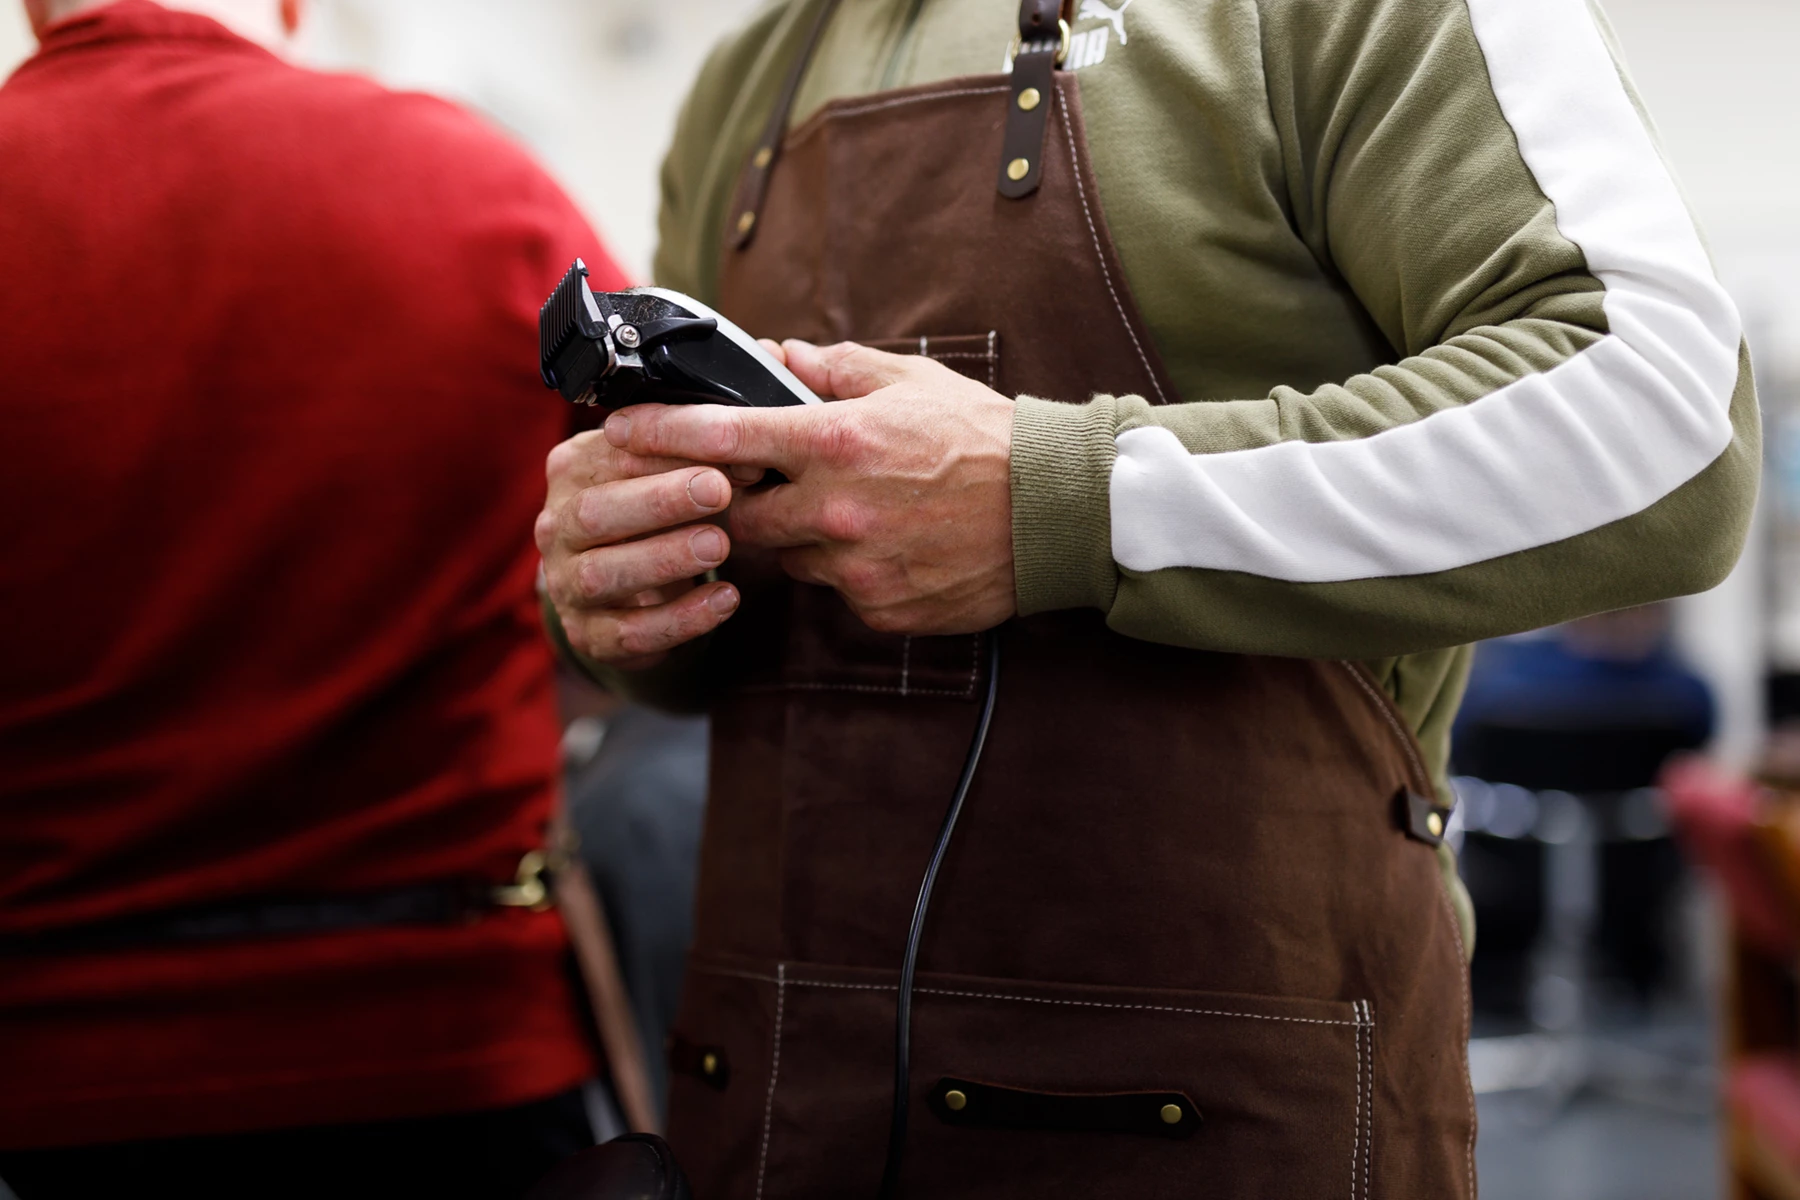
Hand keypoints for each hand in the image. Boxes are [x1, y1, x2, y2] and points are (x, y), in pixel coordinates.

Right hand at [536, 429, 752, 667]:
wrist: (634, 588)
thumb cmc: (658, 516)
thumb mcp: (672, 478)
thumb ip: (699, 462)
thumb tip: (746, 461)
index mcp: (571, 471)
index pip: (610, 455)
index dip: (665, 454)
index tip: (720, 451)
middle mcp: (556, 527)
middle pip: (592, 513)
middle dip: (658, 502)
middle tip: (718, 491)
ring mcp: (564, 585)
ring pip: (600, 575)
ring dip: (663, 559)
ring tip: (719, 546)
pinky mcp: (587, 634)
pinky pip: (628, 633)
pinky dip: (679, 619)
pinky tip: (724, 599)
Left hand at [602, 341, 1015, 635]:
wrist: (1056, 512)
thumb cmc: (985, 437)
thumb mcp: (910, 382)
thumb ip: (835, 370)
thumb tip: (779, 356)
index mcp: (836, 442)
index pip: (722, 437)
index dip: (661, 434)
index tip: (618, 430)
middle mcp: (835, 509)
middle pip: (738, 515)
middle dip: (735, 501)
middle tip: (759, 484)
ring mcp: (855, 567)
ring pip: (791, 558)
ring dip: (803, 536)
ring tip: (860, 511)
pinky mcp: (879, 610)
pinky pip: (839, 592)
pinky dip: (851, 570)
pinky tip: (894, 545)